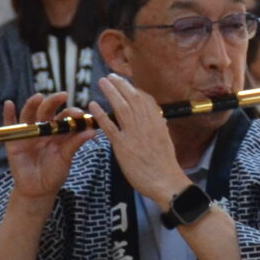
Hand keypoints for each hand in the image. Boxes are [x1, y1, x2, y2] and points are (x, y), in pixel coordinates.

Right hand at [3, 93, 89, 199]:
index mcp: (58, 131)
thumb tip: (92, 131)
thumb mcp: (66, 157)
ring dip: (32, 104)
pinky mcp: (13, 140)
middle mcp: (43, 128)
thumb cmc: (55, 172)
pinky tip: (9, 104)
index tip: (81, 113)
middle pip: (47, 110)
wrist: (39, 188)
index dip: (72, 113)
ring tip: (38, 97)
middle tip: (63, 95)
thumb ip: (75, 143)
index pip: (65, 116)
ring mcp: (28, 133)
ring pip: (29, 114)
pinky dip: (8, 114)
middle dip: (54, 102)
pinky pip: (9, 125)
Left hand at [93, 73, 189, 207]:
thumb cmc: (166, 166)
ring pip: (122, 107)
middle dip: (121, 85)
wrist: (166, 182)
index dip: (135, 90)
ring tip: (102, 83)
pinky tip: (93, 105)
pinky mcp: (123, 146)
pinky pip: (110, 127)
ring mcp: (135, 135)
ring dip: (111, 93)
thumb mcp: (166, 142)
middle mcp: (147, 125)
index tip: (126, 84)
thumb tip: (161, 122)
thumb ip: (160, 130)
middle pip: (133, 99)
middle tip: (110, 76)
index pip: (146, 100)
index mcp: (158, 124)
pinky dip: (101, 114)